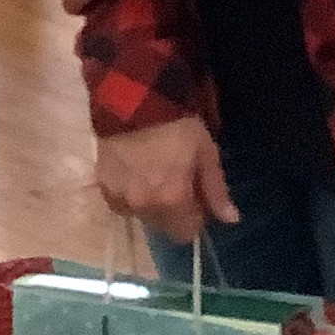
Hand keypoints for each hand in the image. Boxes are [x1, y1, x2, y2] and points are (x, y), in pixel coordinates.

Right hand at [95, 117, 239, 244]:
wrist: (133, 102)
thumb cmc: (178, 126)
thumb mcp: (205, 153)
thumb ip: (216, 190)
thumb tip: (231, 220)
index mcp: (172, 200)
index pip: (185, 233)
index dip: (195, 218)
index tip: (196, 199)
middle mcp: (144, 206)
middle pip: (163, 227)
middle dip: (174, 213)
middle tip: (176, 182)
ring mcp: (120, 198)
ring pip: (142, 216)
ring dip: (151, 205)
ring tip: (155, 175)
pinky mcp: (103, 187)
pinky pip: (120, 205)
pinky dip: (130, 196)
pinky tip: (136, 175)